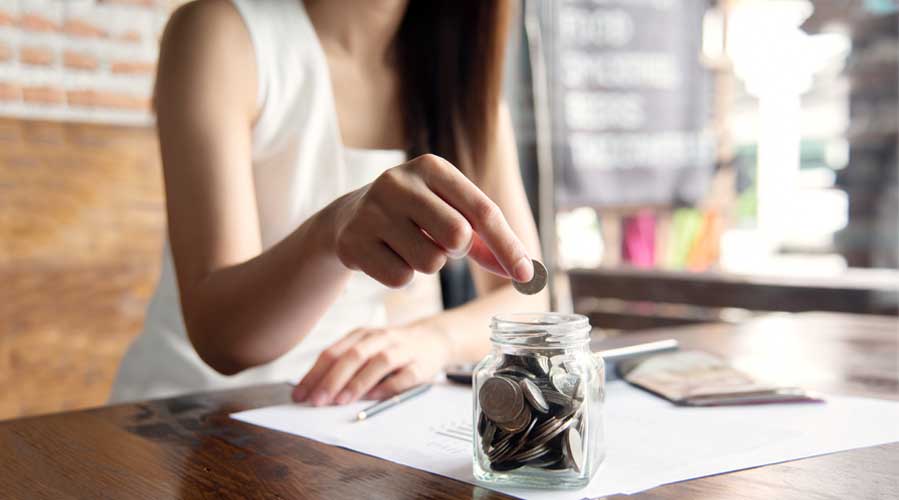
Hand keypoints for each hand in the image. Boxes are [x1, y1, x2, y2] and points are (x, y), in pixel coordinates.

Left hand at [292, 326, 449, 404]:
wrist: (433, 339)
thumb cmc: (391, 349)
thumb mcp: (366, 349)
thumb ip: (343, 365)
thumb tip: (314, 390)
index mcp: (361, 335)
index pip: (333, 353)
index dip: (314, 374)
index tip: (299, 395)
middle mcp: (380, 338)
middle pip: (353, 356)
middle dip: (332, 379)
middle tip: (316, 401)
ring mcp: (402, 350)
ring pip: (378, 363)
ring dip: (357, 382)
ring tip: (340, 401)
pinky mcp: (420, 365)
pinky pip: (403, 377)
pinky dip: (388, 387)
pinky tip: (374, 398)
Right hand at [326, 154, 533, 287]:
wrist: (349, 218)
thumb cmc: (415, 216)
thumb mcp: (448, 211)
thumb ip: (486, 239)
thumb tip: (526, 272)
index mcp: (431, 167)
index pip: (484, 211)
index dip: (508, 247)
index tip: (527, 276)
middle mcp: (399, 182)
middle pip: (458, 236)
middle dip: (457, 250)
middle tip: (441, 243)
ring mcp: (372, 211)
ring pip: (430, 263)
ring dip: (428, 265)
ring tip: (410, 246)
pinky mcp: (353, 242)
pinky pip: (401, 279)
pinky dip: (403, 276)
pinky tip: (388, 256)